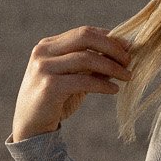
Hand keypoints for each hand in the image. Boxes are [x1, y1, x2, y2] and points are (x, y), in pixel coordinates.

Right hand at [11, 26, 132, 139]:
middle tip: (129, 60)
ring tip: (127, 76)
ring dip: (112, 66)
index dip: (109, 38)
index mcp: (48, 45)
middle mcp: (43, 52)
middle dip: (112, 47)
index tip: (129, 47)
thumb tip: (122, 54)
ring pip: (86, 58)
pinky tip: (114, 89)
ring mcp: (44, 68)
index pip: (84, 32)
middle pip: (85, 37)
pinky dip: (103, 84)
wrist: (30, 128)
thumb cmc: (55, 101)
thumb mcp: (74, 78)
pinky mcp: (49, 87)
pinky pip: (83, 80)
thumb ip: (92, 65)